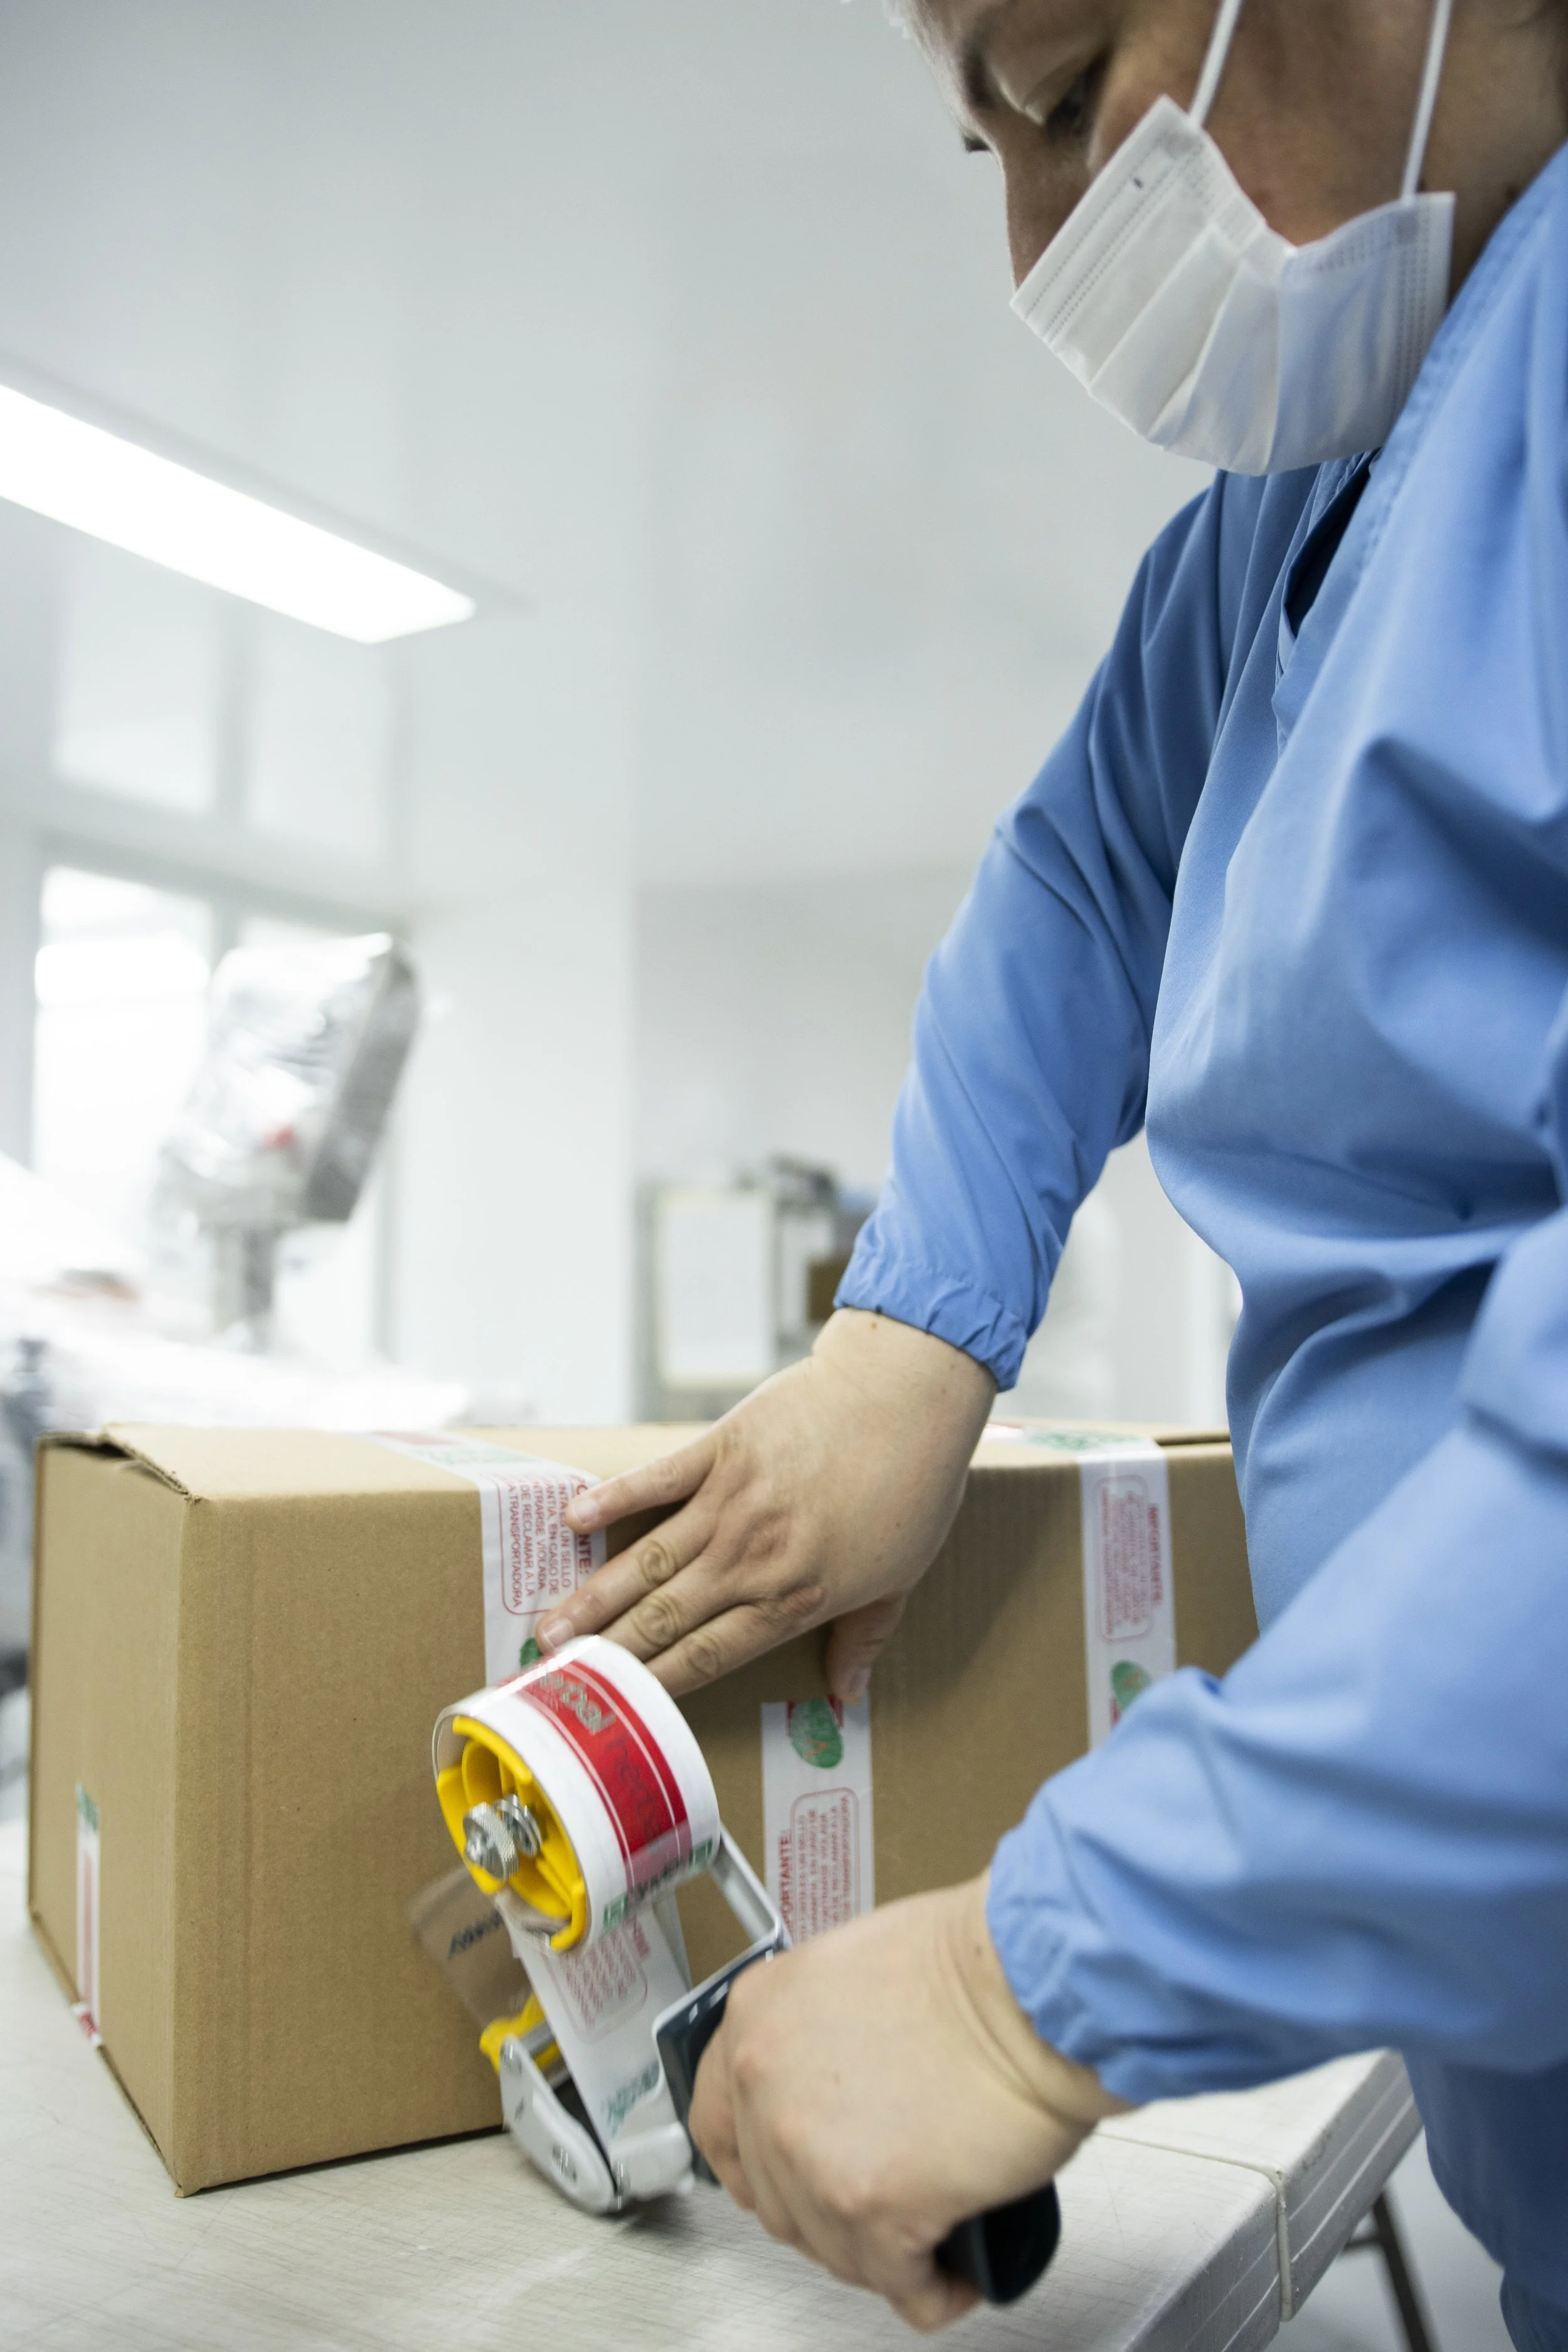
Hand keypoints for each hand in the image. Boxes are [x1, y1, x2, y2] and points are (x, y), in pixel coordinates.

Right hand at [542, 1309, 993, 1696]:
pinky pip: (656, 1480)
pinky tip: (572, 1520)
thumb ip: (865, 1637)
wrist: (908, 1393)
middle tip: (554, 1675)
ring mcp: (732, 1502)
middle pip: (664, 1618)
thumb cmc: (914, 1484)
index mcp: (795, 1598)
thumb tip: (846, 1695)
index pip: (709, 1656)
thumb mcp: (902, 1576)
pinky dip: (612, 1499)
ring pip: (648, 1561)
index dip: (657, 1685)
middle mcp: (753, 1558)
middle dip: (607, 1652)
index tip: (617, 1708)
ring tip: (549, 1625)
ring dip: (594, 1597)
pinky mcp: (721, 1448)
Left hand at [689, 1876, 1124, 2330]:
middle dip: (828, 2212)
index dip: (757, 2164)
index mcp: (758, 2016)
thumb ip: (820, 2034)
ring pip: (832, 2248)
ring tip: (928, 2231)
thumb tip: (836, 2090)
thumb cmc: (975, 1965)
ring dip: (880, 2253)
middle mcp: (764, 2082)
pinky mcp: (869, 2208)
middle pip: (777, 2198)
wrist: (1032, 1983)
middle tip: (879, 2203)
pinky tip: (957, 2272)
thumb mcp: (857, 1973)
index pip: (719, 2123)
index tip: (786, 2180)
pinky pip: (900, 2286)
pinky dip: (933, 2290)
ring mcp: (808, 2151)